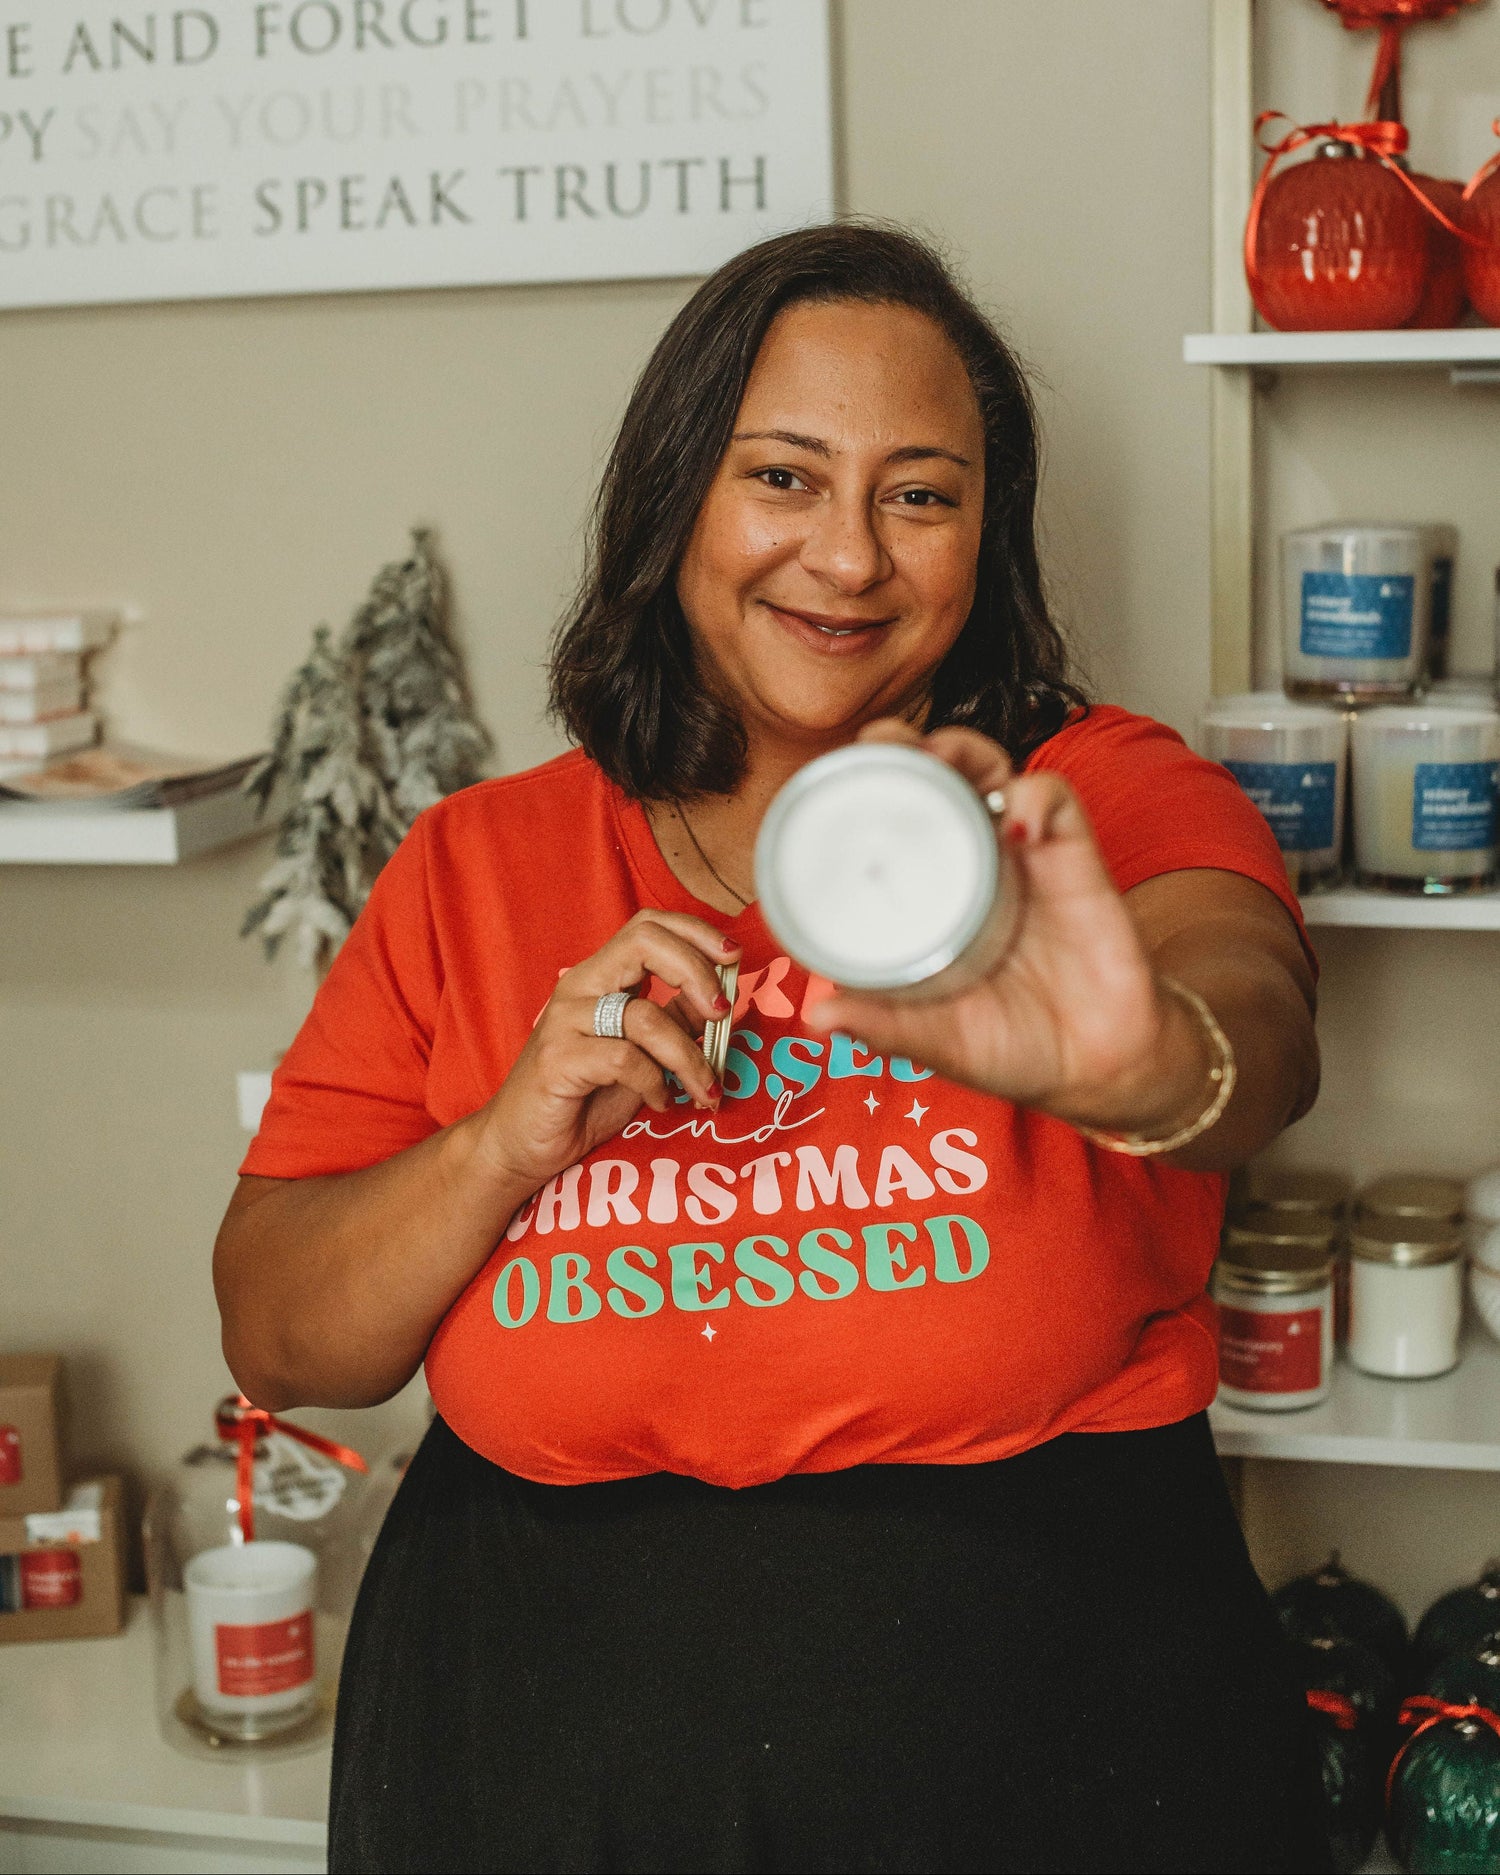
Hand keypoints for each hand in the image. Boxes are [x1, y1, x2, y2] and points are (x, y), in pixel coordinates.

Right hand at [472, 911, 736, 1193]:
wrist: (522, 1145)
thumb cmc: (583, 1099)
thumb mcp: (644, 1055)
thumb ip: (675, 1023)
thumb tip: (721, 999)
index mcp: (601, 978)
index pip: (648, 926)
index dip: (695, 932)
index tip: (733, 957)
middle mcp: (580, 988)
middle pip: (644, 942)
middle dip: (696, 971)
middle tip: (723, 1011)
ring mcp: (565, 1021)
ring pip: (645, 1015)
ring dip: (689, 1056)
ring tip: (704, 1088)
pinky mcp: (558, 1060)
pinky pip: (625, 1059)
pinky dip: (655, 1083)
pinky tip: (660, 1102)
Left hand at [805, 721, 1211, 1137]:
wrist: (1099, 1066)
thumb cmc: (1014, 1045)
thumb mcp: (938, 1039)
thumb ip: (887, 1027)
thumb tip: (818, 1017)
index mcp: (931, 895)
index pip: (890, 821)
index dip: (860, 788)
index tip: (829, 778)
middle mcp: (972, 862)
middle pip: (935, 777)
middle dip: (904, 745)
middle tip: (879, 746)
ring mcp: (1023, 855)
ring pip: (992, 769)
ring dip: (961, 750)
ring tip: (934, 761)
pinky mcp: (1075, 858)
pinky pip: (1054, 802)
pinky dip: (1031, 799)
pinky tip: (1013, 828)